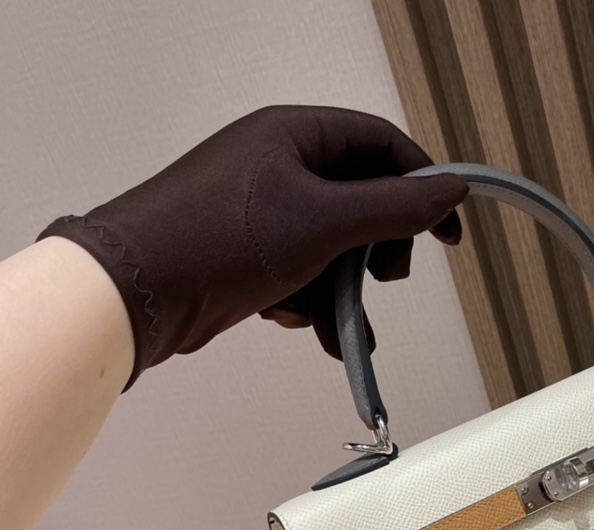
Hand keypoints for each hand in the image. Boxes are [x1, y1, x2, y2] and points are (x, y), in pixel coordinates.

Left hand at [37, 105, 468, 388]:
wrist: (140, 291)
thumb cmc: (212, 239)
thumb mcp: (325, 221)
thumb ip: (395, 209)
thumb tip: (446, 193)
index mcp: (295, 135)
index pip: (382, 145)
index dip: (423, 185)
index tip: (447, 228)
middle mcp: (280, 167)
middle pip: (363, 203)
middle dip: (378, 251)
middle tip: (383, 277)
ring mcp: (264, 212)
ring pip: (335, 249)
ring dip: (346, 291)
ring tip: (343, 323)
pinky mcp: (251, 254)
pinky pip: (305, 274)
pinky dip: (314, 303)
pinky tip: (310, 325)